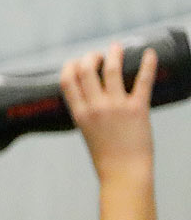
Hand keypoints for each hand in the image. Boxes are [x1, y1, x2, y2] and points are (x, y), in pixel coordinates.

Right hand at [61, 42, 155, 183]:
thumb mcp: (86, 131)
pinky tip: (150, 53)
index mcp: (80, 113)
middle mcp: (96, 107)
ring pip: (112, 70)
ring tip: (116, 46)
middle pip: (87, 70)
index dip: (71, 65)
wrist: (124, 172)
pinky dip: (148, 64)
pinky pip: (143, 81)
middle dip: (91, 56)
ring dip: (114, 54)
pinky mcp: (138, 110)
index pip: (68, 80)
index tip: (77, 61)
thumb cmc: (106, 156)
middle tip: (98, 54)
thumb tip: (91, 94)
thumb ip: (87, 112)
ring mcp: (116, 107)